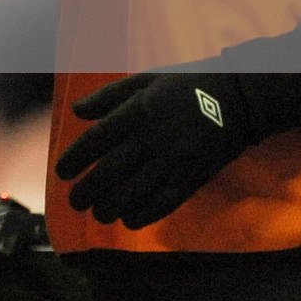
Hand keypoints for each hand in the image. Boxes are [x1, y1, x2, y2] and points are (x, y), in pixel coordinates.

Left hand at [55, 71, 257, 228]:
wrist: (239, 97)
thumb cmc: (185, 85)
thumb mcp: (145, 80)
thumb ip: (108, 96)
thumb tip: (76, 112)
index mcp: (138, 111)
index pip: (96, 140)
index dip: (75, 159)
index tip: (61, 173)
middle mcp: (153, 138)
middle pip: (111, 172)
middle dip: (88, 191)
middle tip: (75, 202)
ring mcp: (175, 160)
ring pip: (135, 192)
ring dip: (111, 207)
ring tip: (98, 214)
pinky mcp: (195, 176)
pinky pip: (165, 202)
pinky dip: (144, 215)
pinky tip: (129, 220)